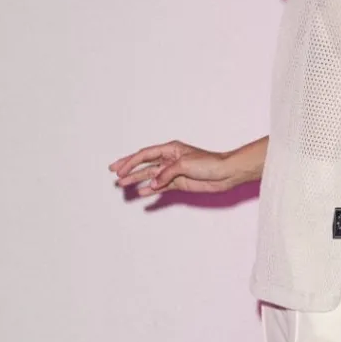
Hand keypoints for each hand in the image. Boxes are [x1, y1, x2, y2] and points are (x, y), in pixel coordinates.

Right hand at [109, 141, 236, 195]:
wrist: (225, 174)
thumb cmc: (209, 163)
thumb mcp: (185, 165)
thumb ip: (166, 173)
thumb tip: (153, 184)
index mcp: (170, 149)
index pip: (145, 154)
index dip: (130, 162)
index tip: (119, 170)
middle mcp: (170, 159)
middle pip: (144, 164)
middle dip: (129, 169)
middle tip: (115, 175)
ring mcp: (173, 172)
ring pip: (151, 176)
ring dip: (137, 180)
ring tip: (123, 186)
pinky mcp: (179, 183)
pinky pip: (161, 187)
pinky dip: (151, 190)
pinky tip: (142, 193)